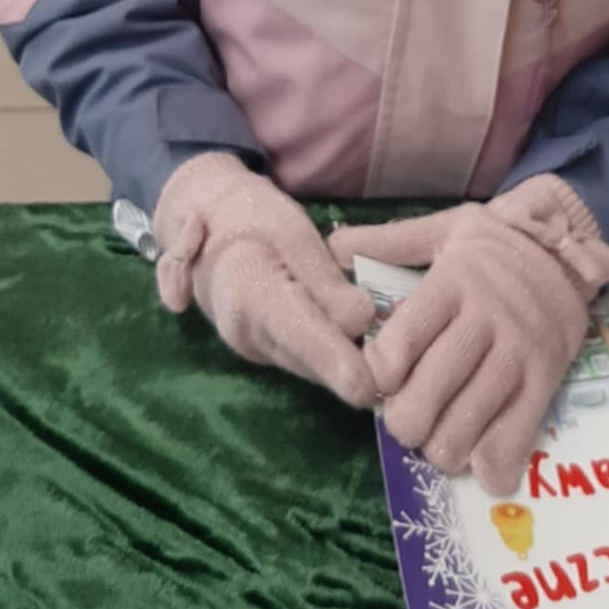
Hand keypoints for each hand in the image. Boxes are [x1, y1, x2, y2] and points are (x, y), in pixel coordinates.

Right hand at [153, 152, 375, 406]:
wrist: (208, 226)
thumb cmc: (254, 218)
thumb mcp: (294, 234)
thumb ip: (325, 281)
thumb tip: (362, 321)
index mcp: (250, 294)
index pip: (299, 335)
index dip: (336, 364)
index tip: (367, 390)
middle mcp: (246, 333)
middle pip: (307, 360)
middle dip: (351, 371)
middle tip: (399, 378)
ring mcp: (252, 348)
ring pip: (307, 366)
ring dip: (344, 368)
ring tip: (390, 368)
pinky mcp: (264, 351)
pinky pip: (303, 360)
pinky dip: (331, 359)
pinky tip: (363, 356)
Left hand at [326, 177, 608, 493]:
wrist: (567, 246)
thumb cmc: (496, 242)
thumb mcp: (443, 228)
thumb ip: (388, 241)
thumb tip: (332, 244)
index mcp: (453, 282)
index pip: (408, 336)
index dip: (382, 371)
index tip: (376, 383)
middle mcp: (486, 317)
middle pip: (436, 384)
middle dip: (407, 420)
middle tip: (402, 425)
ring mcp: (520, 348)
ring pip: (474, 414)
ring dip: (445, 445)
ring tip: (435, 447)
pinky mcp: (548, 373)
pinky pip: (522, 424)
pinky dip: (498, 457)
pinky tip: (481, 472)